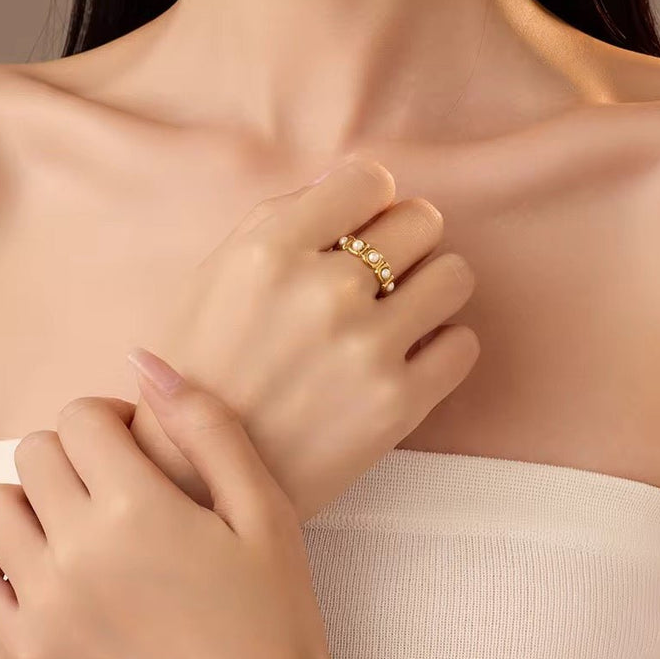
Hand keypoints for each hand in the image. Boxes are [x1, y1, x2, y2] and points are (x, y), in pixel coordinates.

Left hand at [0, 371, 375, 658]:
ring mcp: (44, 607)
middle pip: (36, 451)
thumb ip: (206, 425)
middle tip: (118, 480)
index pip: (80, 416)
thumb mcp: (263, 507)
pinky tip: (48, 564)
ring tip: (82, 519)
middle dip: (74, 450)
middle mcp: (77, 552)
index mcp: (137, 508)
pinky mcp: (30, 653)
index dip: (112, 415)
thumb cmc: (273, 615)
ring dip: (34, 496)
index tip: (139, 442)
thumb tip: (144, 361)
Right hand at [129, 155, 479, 518]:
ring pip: (455, 274)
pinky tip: (403, 359)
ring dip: (430, 289)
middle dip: (403, 242)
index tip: (358, 227)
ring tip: (396, 314)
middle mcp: (322, 292)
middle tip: (378, 276)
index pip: (370, 179)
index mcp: (269, 250)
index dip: (368, 201)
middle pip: (421, 221)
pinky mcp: (397, 405)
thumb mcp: (213, 276)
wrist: (195, 479)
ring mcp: (365, 350)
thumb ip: (280, 220)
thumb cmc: (200, 370)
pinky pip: (464, 343)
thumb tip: (352, 183)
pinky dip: (440, 347)